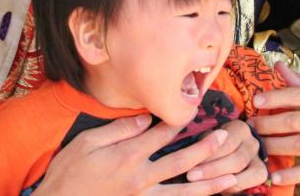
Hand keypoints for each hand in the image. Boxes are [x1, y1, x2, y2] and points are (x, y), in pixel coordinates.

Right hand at [36, 114, 237, 194]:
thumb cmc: (68, 172)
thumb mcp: (86, 142)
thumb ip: (118, 129)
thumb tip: (143, 117)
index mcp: (127, 156)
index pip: (160, 134)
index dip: (178, 122)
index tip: (193, 111)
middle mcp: (140, 178)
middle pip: (180, 161)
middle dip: (205, 148)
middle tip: (226, 137)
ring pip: (184, 191)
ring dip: (210, 183)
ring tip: (231, 176)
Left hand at [186, 119, 267, 193]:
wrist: (228, 154)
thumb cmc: (212, 145)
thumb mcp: (206, 139)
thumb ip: (202, 142)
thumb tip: (186, 146)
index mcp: (239, 128)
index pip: (226, 142)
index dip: (208, 153)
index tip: (188, 163)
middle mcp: (253, 141)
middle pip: (236, 160)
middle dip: (212, 170)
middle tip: (191, 176)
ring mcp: (259, 157)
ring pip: (243, 172)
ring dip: (220, 180)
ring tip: (200, 185)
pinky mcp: (261, 171)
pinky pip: (251, 182)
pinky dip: (234, 187)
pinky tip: (218, 189)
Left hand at [248, 62, 299, 185]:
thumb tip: (278, 66)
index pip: (295, 95)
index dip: (274, 98)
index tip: (256, 101)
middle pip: (291, 122)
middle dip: (267, 124)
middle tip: (250, 127)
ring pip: (297, 144)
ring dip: (274, 146)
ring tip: (257, 147)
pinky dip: (293, 174)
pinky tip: (275, 176)